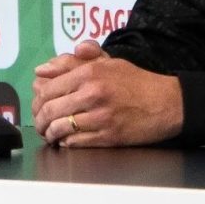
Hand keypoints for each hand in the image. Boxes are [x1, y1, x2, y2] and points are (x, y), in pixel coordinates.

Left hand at [32, 40, 183, 146]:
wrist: (166, 103)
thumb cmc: (137, 82)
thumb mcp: (109, 62)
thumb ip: (77, 61)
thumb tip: (44, 69)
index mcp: (90, 72)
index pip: (48, 88)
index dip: (37, 99)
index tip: (39, 105)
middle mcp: (92, 92)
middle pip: (49, 110)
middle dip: (39, 119)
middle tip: (41, 123)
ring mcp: (99, 116)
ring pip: (59, 128)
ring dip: (50, 133)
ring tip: (51, 133)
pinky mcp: (107, 136)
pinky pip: (74, 142)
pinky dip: (66, 142)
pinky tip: (67, 140)